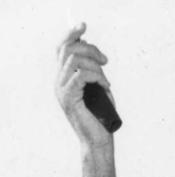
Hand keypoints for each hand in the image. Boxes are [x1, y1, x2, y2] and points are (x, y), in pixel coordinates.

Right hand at [55, 23, 113, 143]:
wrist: (98, 141)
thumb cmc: (100, 117)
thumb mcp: (97, 88)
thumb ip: (93, 71)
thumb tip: (95, 53)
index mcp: (63, 78)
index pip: (62, 48)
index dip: (71, 34)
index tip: (84, 26)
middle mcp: (58, 81)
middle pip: (68, 49)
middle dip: (90, 49)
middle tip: (105, 61)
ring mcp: (61, 90)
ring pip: (75, 59)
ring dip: (95, 65)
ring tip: (105, 81)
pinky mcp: (68, 98)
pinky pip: (81, 75)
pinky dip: (96, 77)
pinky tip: (105, 86)